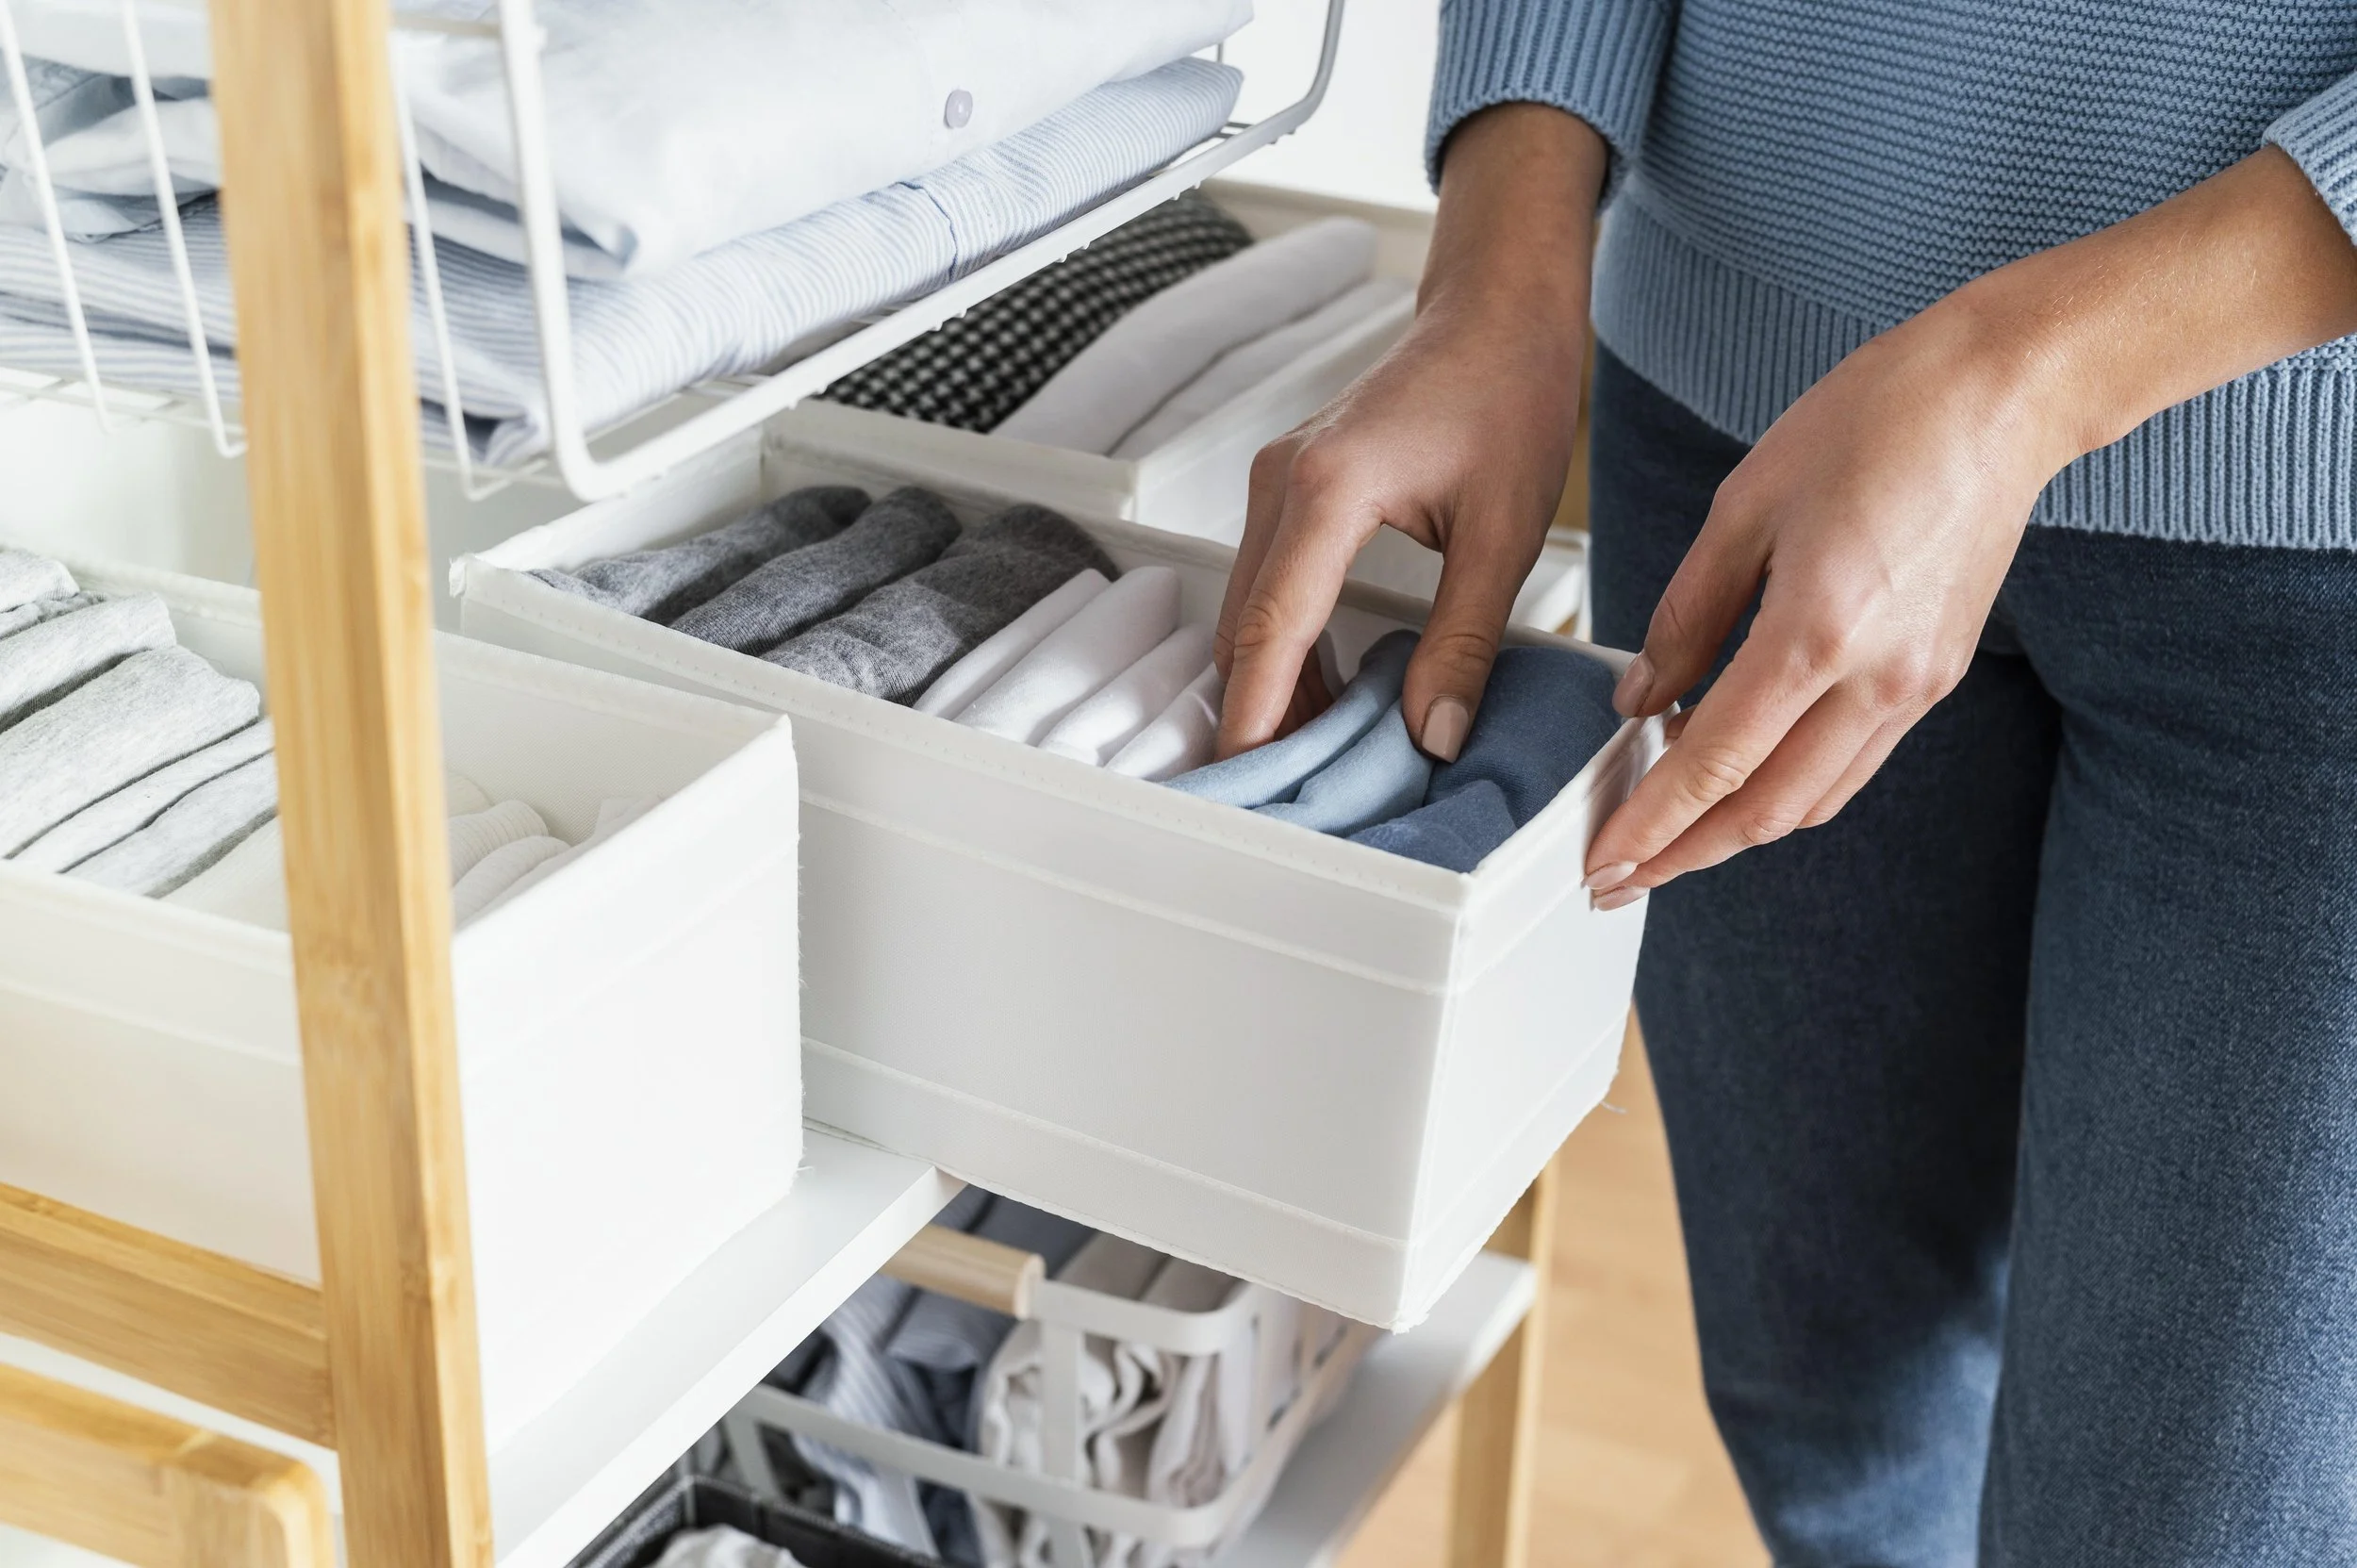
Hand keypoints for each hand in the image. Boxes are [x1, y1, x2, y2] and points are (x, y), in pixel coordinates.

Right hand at [1214, 105, 1605, 761]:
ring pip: (1248, 614)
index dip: (1254, 718)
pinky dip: (1284, 647)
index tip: (1250, 786)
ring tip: (1307, 763)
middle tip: (1282, 799)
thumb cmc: (1506, 397)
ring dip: (1270, 685)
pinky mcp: (1288, 491)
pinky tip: (1322, 697)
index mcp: (1326, 490)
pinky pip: (1267, 587)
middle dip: (1256, 716)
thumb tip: (1432, 736)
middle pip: (1243, 630)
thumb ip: (1465, 641)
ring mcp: (1275, 484)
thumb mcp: (1502, 533)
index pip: (1270, 630)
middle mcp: (1279, 483)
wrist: (1496, 314)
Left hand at [1578, 304, 2059, 907]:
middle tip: (1619, 877)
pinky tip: (1738, 775)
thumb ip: (1686, 615)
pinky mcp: (1936, 677)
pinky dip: (1786, 787)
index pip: (1714, 764)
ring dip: (1736, 832)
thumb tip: (1642, 696)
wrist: (2003, 396)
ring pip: (1813, 800)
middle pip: (1766, 810)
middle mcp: (1877, 679)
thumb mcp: (1743, 506)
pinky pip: (1850, 764)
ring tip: (1667, 838)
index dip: (1651, 825)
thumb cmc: (1879, 422)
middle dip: (1685, 854)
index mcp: (1817, 632)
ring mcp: (1917, 686)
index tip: (1604, 862)